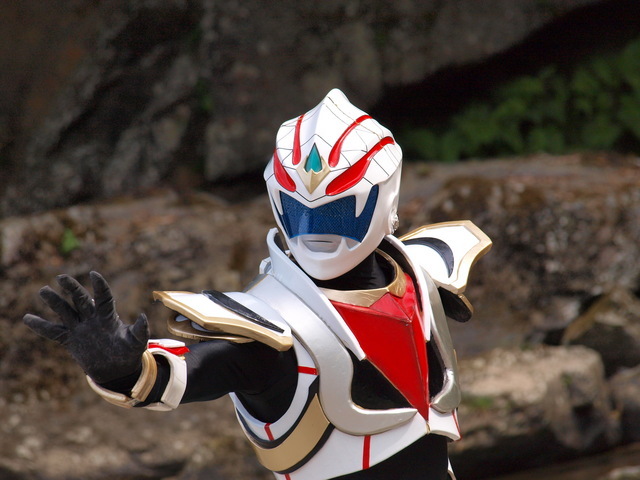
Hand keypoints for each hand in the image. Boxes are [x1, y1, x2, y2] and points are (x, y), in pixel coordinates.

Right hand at [24, 271, 149, 383]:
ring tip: (43, 290)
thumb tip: (143, 316)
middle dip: (72, 288)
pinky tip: (27, 318)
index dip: (99, 286)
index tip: (94, 274)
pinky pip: (54, 332)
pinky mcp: (71, 340)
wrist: (116, 369)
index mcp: (108, 317)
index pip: (104, 297)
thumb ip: (140, 330)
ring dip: (55, 302)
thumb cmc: (129, 352)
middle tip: (60, 277)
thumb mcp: (136, 343)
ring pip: (65, 312)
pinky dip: (41, 326)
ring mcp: (80, 328)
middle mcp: (92, 319)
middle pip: (81, 300)